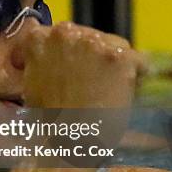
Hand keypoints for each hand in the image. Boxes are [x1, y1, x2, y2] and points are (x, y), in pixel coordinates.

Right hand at [16, 21, 146, 107]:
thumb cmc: (49, 119)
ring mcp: (94, 42)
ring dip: (112, 63)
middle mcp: (65, 33)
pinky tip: (126, 91)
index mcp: (39, 38)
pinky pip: (138, 60)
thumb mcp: (33, 83)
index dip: (63, 53)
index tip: (66, 70)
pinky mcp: (120, 55)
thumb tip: (55, 59)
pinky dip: (137, 75)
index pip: (55, 35)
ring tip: (108, 89)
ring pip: (113, 46)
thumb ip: (42, 63)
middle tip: (89, 83)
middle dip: (90, 56)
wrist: (69, 139)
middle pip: (86, 38)